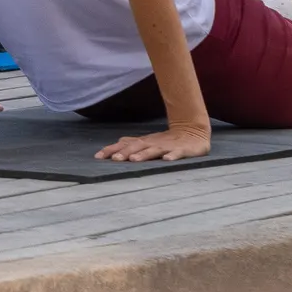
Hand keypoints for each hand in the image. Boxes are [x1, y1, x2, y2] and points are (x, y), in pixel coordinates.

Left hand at [95, 122, 211, 162]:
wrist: (193, 131)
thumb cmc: (167, 140)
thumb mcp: (147, 141)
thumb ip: (132, 143)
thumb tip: (114, 146)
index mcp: (144, 142)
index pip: (125, 145)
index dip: (111, 150)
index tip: (98, 157)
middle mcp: (153, 143)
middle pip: (137, 147)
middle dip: (125, 153)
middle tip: (114, 159)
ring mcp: (167, 146)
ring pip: (154, 150)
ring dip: (144, 155)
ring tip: (134, 160)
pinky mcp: (182, 150)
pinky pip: (177, 154)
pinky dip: (172, 157)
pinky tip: (167, 160)